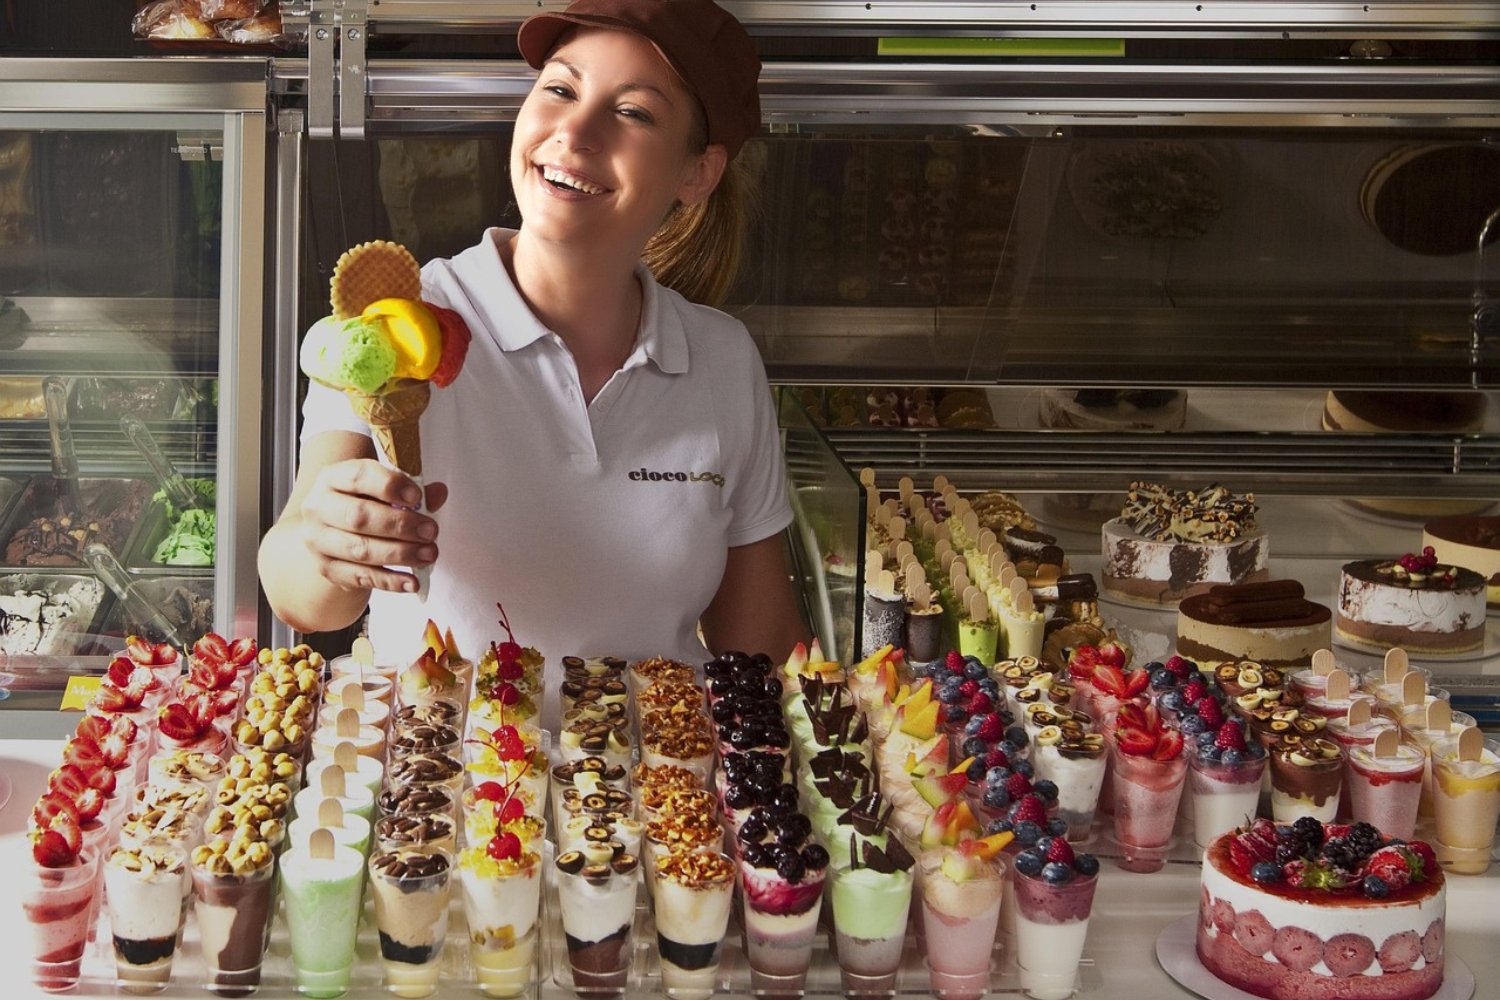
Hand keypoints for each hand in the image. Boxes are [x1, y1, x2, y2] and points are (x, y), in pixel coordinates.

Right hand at [297, 459, 447, 593]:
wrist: (335, 530)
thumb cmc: (366, 503)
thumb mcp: (385, 490)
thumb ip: (412, 492)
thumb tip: (439, 493)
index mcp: (333, 477)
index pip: (358, 476)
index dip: (390, 486)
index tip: (417, 497)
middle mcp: (318, 507)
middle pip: (358, 516)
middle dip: (400, 525)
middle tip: (431, 531)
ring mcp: (318, 540)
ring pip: (360, 549)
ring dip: (400, 554)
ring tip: (429, 554)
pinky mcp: (326, 568)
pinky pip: (360, 577)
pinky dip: (389, 581)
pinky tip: (412, 581)